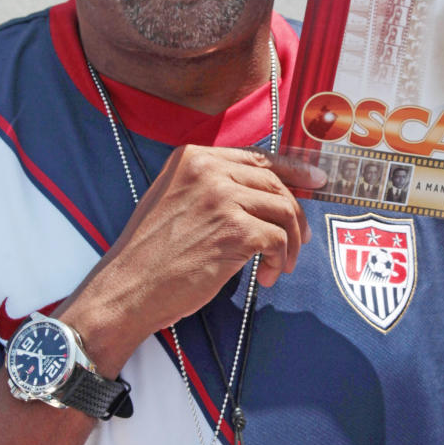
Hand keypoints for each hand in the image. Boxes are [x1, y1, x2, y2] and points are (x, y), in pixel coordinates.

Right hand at [58, 146, 326, 368]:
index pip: (257, 157)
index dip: (292, 170)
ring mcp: (221, 197)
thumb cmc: (151, 255)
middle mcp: (208, 169)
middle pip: (275, 183)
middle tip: (297, 242)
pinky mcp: (234, 229)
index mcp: (192, 157)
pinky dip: (279, 261)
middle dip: (295, 215)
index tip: (315, 182)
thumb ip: (212, 188)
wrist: (128, 287)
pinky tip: (264, 278)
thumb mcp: (174, 201)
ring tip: (280, 265)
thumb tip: (265, 195)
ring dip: (290, 243)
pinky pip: (278, 240)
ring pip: (283, 210)